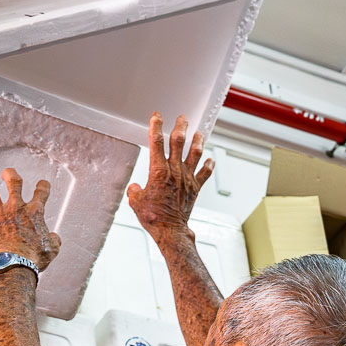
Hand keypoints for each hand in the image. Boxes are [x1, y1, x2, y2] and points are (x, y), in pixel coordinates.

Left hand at [0, 168, 62, 270]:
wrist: (15, 266)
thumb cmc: (34, 258)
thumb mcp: (52, 249)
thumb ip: (54, 240)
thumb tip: (53, 237)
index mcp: (35, 212)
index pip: (42, 191)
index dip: (43, 186)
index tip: (42, 185)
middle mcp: (17, 209)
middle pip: (13, 182)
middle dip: (9, 174)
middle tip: (7, 173)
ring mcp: (1, 216)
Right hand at [127, 112, 214, 243]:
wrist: (170, 229)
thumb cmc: (153, 217)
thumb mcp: (136, 202)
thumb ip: (135, 190)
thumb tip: (135, 187)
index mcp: (158, 171)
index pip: (156, 142)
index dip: (156, 126)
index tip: (157, 116)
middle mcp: (174, 171)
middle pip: (179, 142)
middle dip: (180, 127)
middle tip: (182, 118)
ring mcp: (187, 178)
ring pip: (195, 154)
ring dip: (197, 141)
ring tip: (199, 133)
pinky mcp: (195, 188)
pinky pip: (204, 173)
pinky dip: (208, 165)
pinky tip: (211, 159)